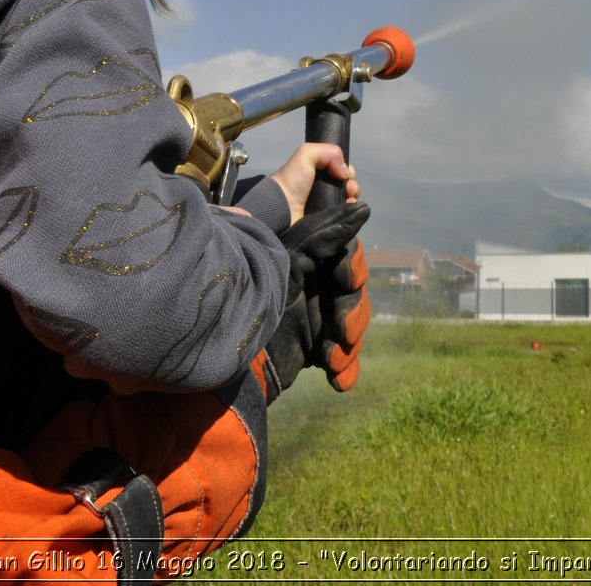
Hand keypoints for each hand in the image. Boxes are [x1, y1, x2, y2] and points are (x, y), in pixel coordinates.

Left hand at [262, 202, 369, 400]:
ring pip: (354, 333)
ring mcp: (320, 322)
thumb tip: (362, 207)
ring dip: (348, 348)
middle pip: (356, 300)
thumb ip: (325, 234)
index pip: (350, 262)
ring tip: (331, 360)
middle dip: (352, 316)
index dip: (353, 270)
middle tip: (340, 330)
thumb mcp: (292, 259)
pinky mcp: (316, 351)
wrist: (228, 346)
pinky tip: (338, 382)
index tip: (344, 280)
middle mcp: (320, 291)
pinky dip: (346, 372)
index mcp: (315, 264)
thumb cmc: (256, 293)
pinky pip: (344, 362)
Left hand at [266, 143, 357, 224]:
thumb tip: (345, 173)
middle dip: (352, 186)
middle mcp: (321, 191)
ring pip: (348, 203)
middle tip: (349, 190)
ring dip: (353, 199)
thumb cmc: (292, 181)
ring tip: (349, 200)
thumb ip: (328, 152)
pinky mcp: (326, 223)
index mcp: (317, 176)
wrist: (281, 210)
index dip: (347, 172)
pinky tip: (348, 209)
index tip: (346, 175)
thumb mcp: (306, 154)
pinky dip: (350, 212)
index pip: (340, 173)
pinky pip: (344, 217)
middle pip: (347, 187)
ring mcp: (324, 208)